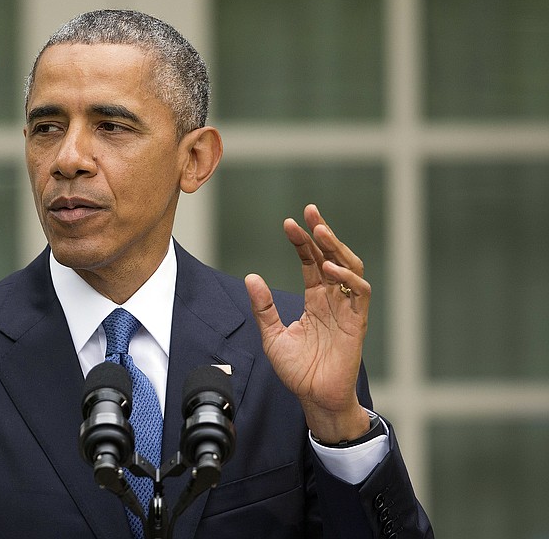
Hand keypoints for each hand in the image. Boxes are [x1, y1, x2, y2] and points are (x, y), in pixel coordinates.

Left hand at [245, 204, 370, 442]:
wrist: (314, 398)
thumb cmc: (298, 370)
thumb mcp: (272, 335)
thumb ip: (264, 307)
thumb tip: (251, 277)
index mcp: (315, 299)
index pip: (311, 262)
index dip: (302, 242)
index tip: (288, 223)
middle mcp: (333, 300)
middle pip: (332, 257)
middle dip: (322, 233)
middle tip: (310, 212)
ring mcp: (347, 310)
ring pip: (350, 268)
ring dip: (337, 248)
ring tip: (320, 231)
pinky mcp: (356, 323)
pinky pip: (360, 294)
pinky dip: (348, 278)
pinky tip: (329, 268)